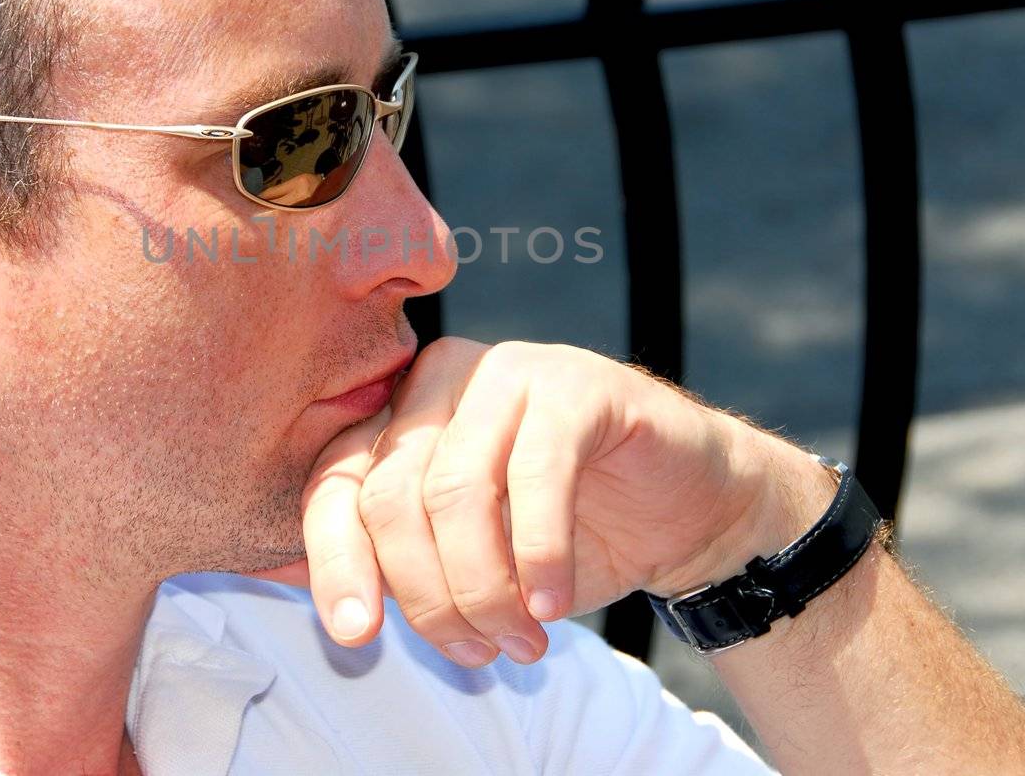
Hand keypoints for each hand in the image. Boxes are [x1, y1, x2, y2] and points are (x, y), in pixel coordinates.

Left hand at [249, 337, 831, 667]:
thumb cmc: (571, 536)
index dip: (336, 563)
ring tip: (521, 642)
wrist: (689, 509)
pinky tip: (552, 604)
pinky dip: (539, 555)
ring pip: (455, 491)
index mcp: (401, 414)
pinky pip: (535, 476)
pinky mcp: (577, 385)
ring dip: (483, 588)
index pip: (335, 483)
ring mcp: (509, 370)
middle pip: (392, 496)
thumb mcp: (473, 561)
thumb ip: (409, 569)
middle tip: (477, 654)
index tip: (355, 635)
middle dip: (428, 595)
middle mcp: (442, 378)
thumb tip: (345, 616)